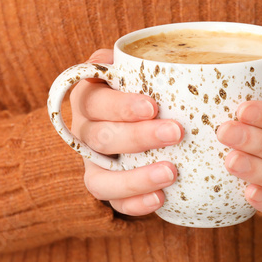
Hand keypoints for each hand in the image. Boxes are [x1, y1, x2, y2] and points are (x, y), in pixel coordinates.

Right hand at [69, 49, 183, 215]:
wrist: (142, 116)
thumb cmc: (145, 86)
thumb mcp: (140, 69)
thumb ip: (140, 61)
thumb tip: (143, 57)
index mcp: (89, 97)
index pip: (95, 101)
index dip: (120, 106)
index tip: (152, 106)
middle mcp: (85, 131)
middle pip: (101, 138)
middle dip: (138, 137)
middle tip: (176, 133)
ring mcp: (93, 163)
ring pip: (100, 179)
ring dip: (135, 178)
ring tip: (171, 173)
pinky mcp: (106, 187)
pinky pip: (113, 203)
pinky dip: (135, 204)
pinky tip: (162, 198)